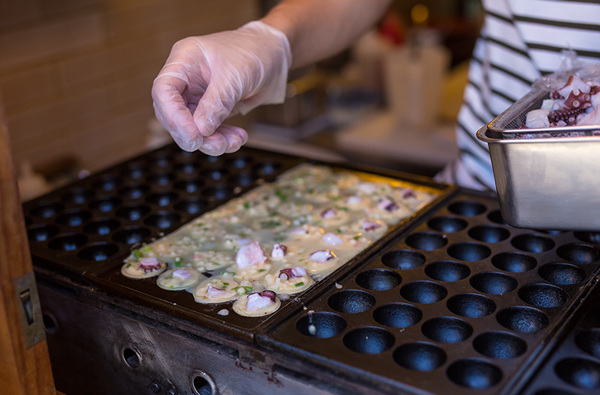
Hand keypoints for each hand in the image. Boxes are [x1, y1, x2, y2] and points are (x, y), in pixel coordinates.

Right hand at [151, 21, 290, 154]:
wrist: (273, 57)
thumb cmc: (253, 53)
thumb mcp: (235, 77)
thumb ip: (216, 104)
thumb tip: (201, 130)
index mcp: (184, 60)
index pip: (164, 91)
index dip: (174, 117)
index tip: (194, 136)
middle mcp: (186, 79)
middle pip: (173, 114)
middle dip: (194, 134)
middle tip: (216, 145)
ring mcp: (197, 96)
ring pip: (192, 127)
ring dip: (211, 141)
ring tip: (234, 142)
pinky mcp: (210, 110)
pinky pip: (208, 131)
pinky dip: (222, 138)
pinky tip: (238, 138)